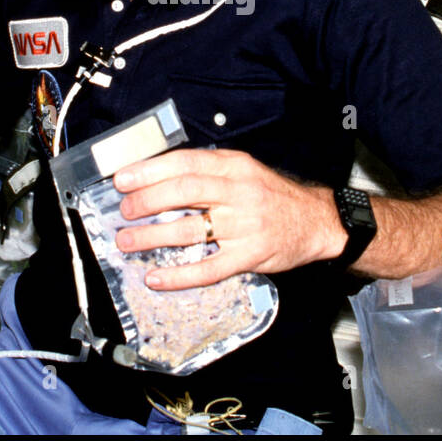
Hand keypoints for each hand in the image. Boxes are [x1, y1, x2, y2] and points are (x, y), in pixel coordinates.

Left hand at [112, 148, 345, 290]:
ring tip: (128, 241)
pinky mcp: (249, 257)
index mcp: (234, 167)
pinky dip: (179, 275)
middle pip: (185, 192)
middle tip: (124, 210)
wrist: (318, 221)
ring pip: (191, 230)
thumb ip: (208, 171)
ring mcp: (244, 226)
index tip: (123, 179)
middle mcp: (239, 193)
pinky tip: (156, 277)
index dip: (150, 170)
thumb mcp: (244, 170)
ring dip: (153, 237)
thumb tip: (157, 175)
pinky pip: (208, 269)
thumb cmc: (273, 196)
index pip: (186, 163)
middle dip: (147, 201)